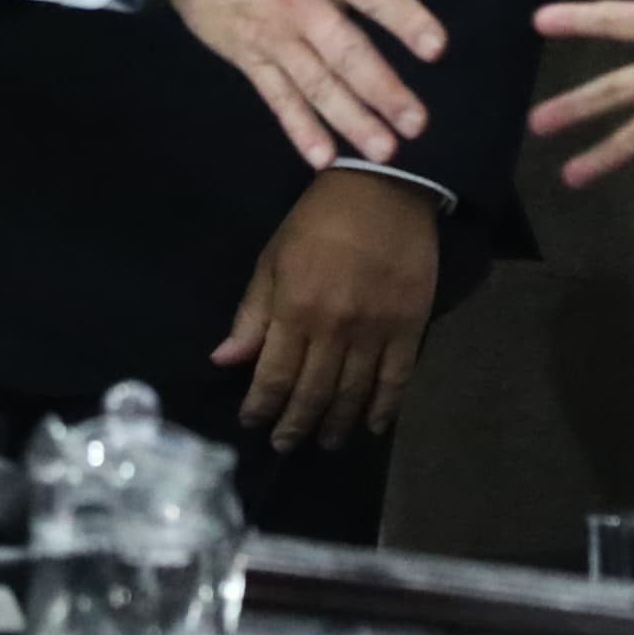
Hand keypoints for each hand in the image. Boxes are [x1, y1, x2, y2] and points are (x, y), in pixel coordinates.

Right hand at [168, 0, 447, 172]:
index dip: (404, 17)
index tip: (436, 48)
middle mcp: (298, 0)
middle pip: (346, 51)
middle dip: (382, 91)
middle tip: (418, 123)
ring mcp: (270, 33)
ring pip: (316, 83)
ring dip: (350, 119)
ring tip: (384, 151)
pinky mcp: (247, 54)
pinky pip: (276, 97)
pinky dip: (298, 128)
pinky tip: (322, 157)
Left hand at [212, 170, 443, 447]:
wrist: (384, 189)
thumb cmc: (318, 221)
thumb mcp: (273, 258)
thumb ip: (252, 313)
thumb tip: (224, 359)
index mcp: (295, 309)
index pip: (274, 375)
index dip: (261, 406)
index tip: (251, 423)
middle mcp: (334, 328)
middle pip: (312, 392)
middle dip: (294, 425)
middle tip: (284, 445)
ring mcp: (375, 331)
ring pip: (353, 393)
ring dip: (336, 425)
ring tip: (324, 443)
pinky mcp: (409, 327)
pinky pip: (396, 379)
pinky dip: (384, 408)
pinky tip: (373, 427)